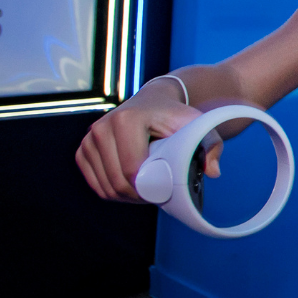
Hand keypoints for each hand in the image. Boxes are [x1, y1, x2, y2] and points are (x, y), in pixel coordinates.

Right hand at [76, 93, 203, 202]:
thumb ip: (212, 146)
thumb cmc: (177, 116)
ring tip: (146, 191)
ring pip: (104, 186)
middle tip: (157, 195)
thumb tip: (214, 172)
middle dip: (138, 195)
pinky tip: (130, 187)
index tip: (165, 190)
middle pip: (117, 181)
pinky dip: (111, 191)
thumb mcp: (199, 126)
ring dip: (125, 196)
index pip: (132, 169)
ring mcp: (89, 138)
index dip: (149, 188)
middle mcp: (102, 127)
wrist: (154, 101)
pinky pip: (94, 183)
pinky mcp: (84, 149)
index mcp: (127, 120)